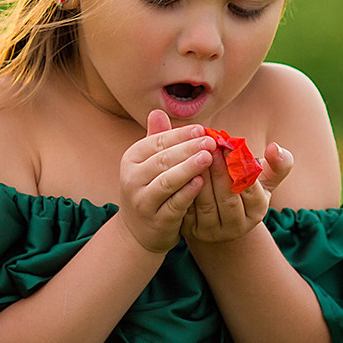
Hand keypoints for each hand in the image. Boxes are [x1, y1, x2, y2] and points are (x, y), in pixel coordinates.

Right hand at [117, 109, 215, 254]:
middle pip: (163, 159)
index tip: (203, 129)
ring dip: (189, 167)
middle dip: (189, 148)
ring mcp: (142, 200)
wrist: (138, 231)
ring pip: (168, 180)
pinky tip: (202, 183)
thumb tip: (157, 111)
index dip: (181, 134)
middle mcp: (132, 178)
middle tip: (211, 140)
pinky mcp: (156, 219)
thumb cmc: (149, 189)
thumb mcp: (148, 164)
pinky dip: (188, 192)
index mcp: (131, 159)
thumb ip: (156, 139)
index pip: (157, 141)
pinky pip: (174, 203)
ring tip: (209, 157)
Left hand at [181, 139, 293, 244]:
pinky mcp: (190, 230)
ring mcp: (212, 232)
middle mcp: (236, 227)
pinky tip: (182, 170)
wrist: (217, 211)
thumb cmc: (244, 188)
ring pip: (206, 204)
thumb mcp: (264, 178)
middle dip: (220, 173)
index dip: (240, 170)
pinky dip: (185, 189)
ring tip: (196, 157)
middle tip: (211, 149)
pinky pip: (187, 208)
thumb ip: (278, 164)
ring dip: (201, 179)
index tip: (231, 149)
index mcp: (256, 213)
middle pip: (228, 200)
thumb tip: (276, 147)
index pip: (251, 192)